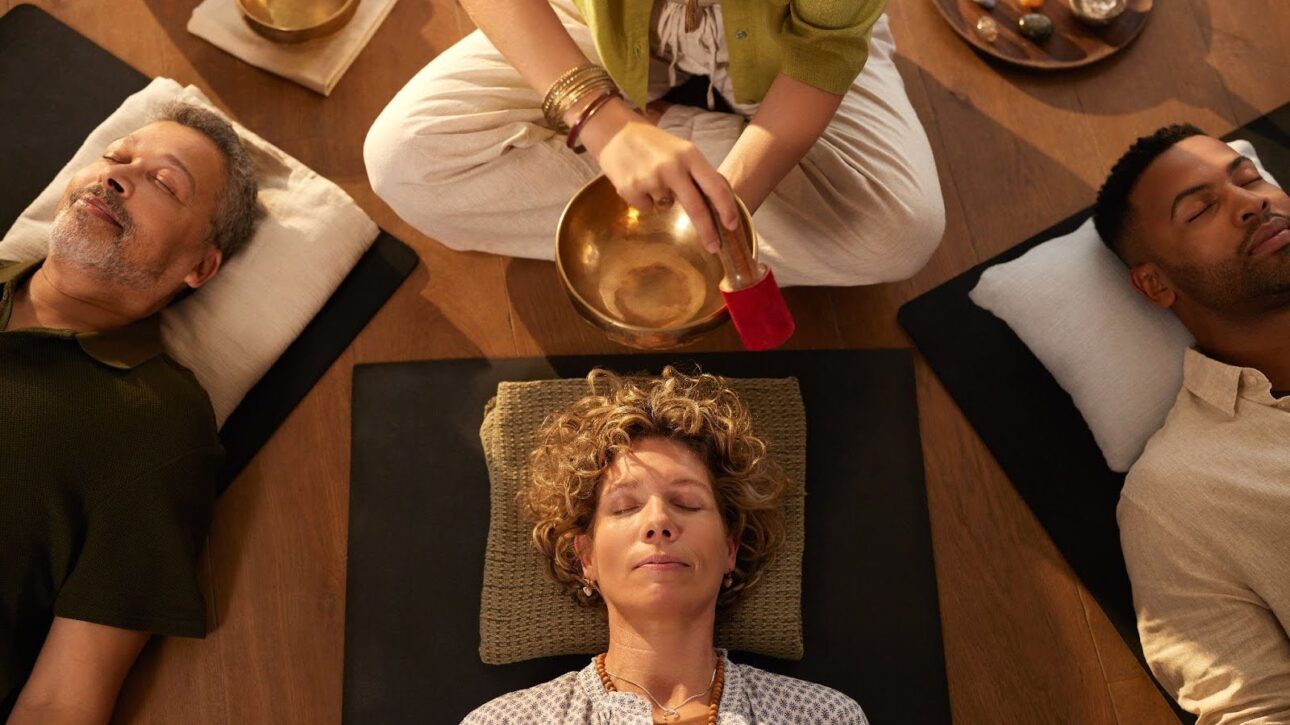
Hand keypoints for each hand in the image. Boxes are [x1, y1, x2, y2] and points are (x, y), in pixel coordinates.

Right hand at [578, 99, 739, 252]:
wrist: (614, 132)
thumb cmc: (653, 143)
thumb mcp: (681, 150)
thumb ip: (697, 173)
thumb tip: (718, 204)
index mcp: (689, 155)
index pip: (715, 186)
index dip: (726, 209)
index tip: (732, 226)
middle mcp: (672, 167)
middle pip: (696, 208)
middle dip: (707, 231)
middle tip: (714, 247)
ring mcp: (650, 179)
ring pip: (667, 207)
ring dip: (663, 199)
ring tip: (651, 178)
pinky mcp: (630, 189)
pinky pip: (647, 208)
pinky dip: (644, 200)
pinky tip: (638, 181)